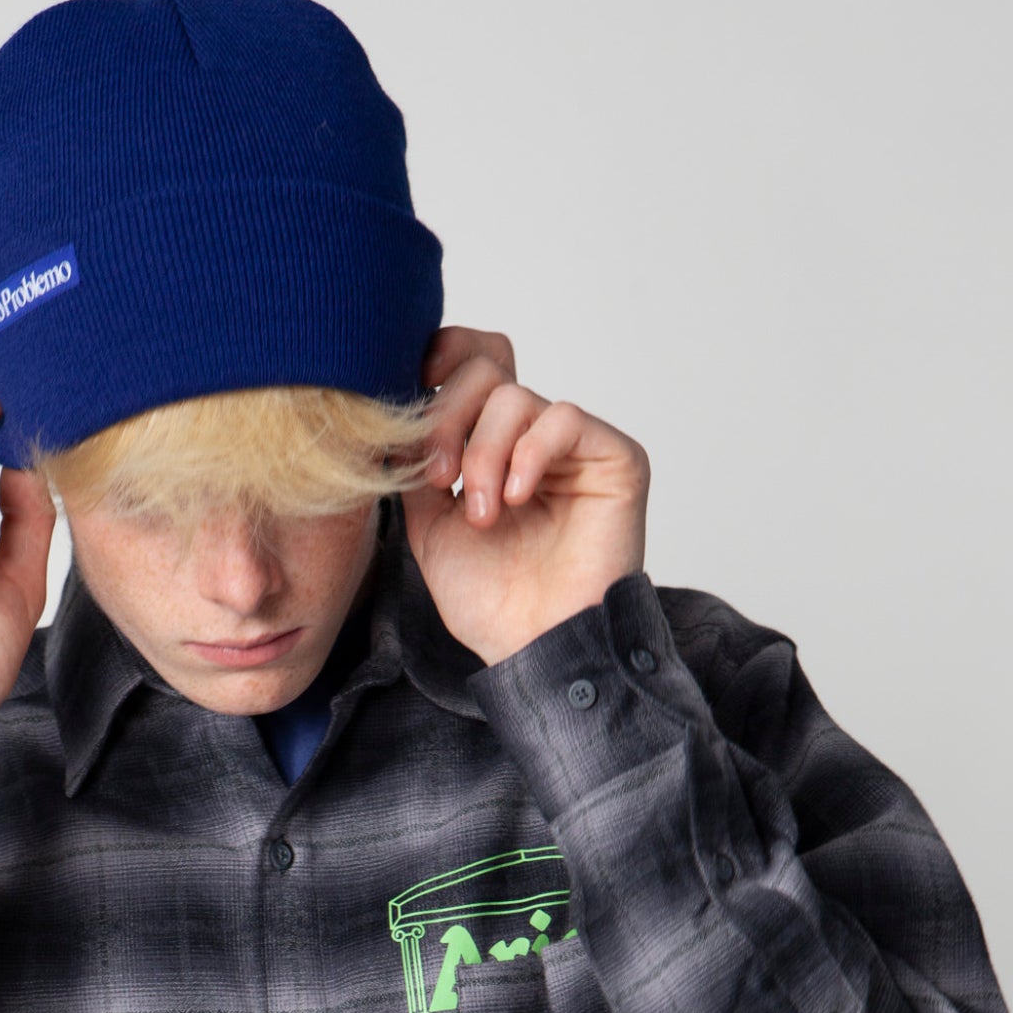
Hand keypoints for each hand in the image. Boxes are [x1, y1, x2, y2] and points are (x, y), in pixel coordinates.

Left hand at [403, 329, 649, 666]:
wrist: (535, 650)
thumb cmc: (490, 601)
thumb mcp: (426, 525)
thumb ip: (416, 463)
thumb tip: (398, 411)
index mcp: (491, 447)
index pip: (470, 366)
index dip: (441, 363)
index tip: (412, 396)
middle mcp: (532, 439)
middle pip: (486, 370)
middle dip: (448, 417)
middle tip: (439, 479)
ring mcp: (574, 447)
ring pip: (516, 397)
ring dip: (484, 453)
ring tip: (482, 515)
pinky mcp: (614, 459)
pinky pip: (563, 418)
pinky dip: (529, 452)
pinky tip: (515, 499)